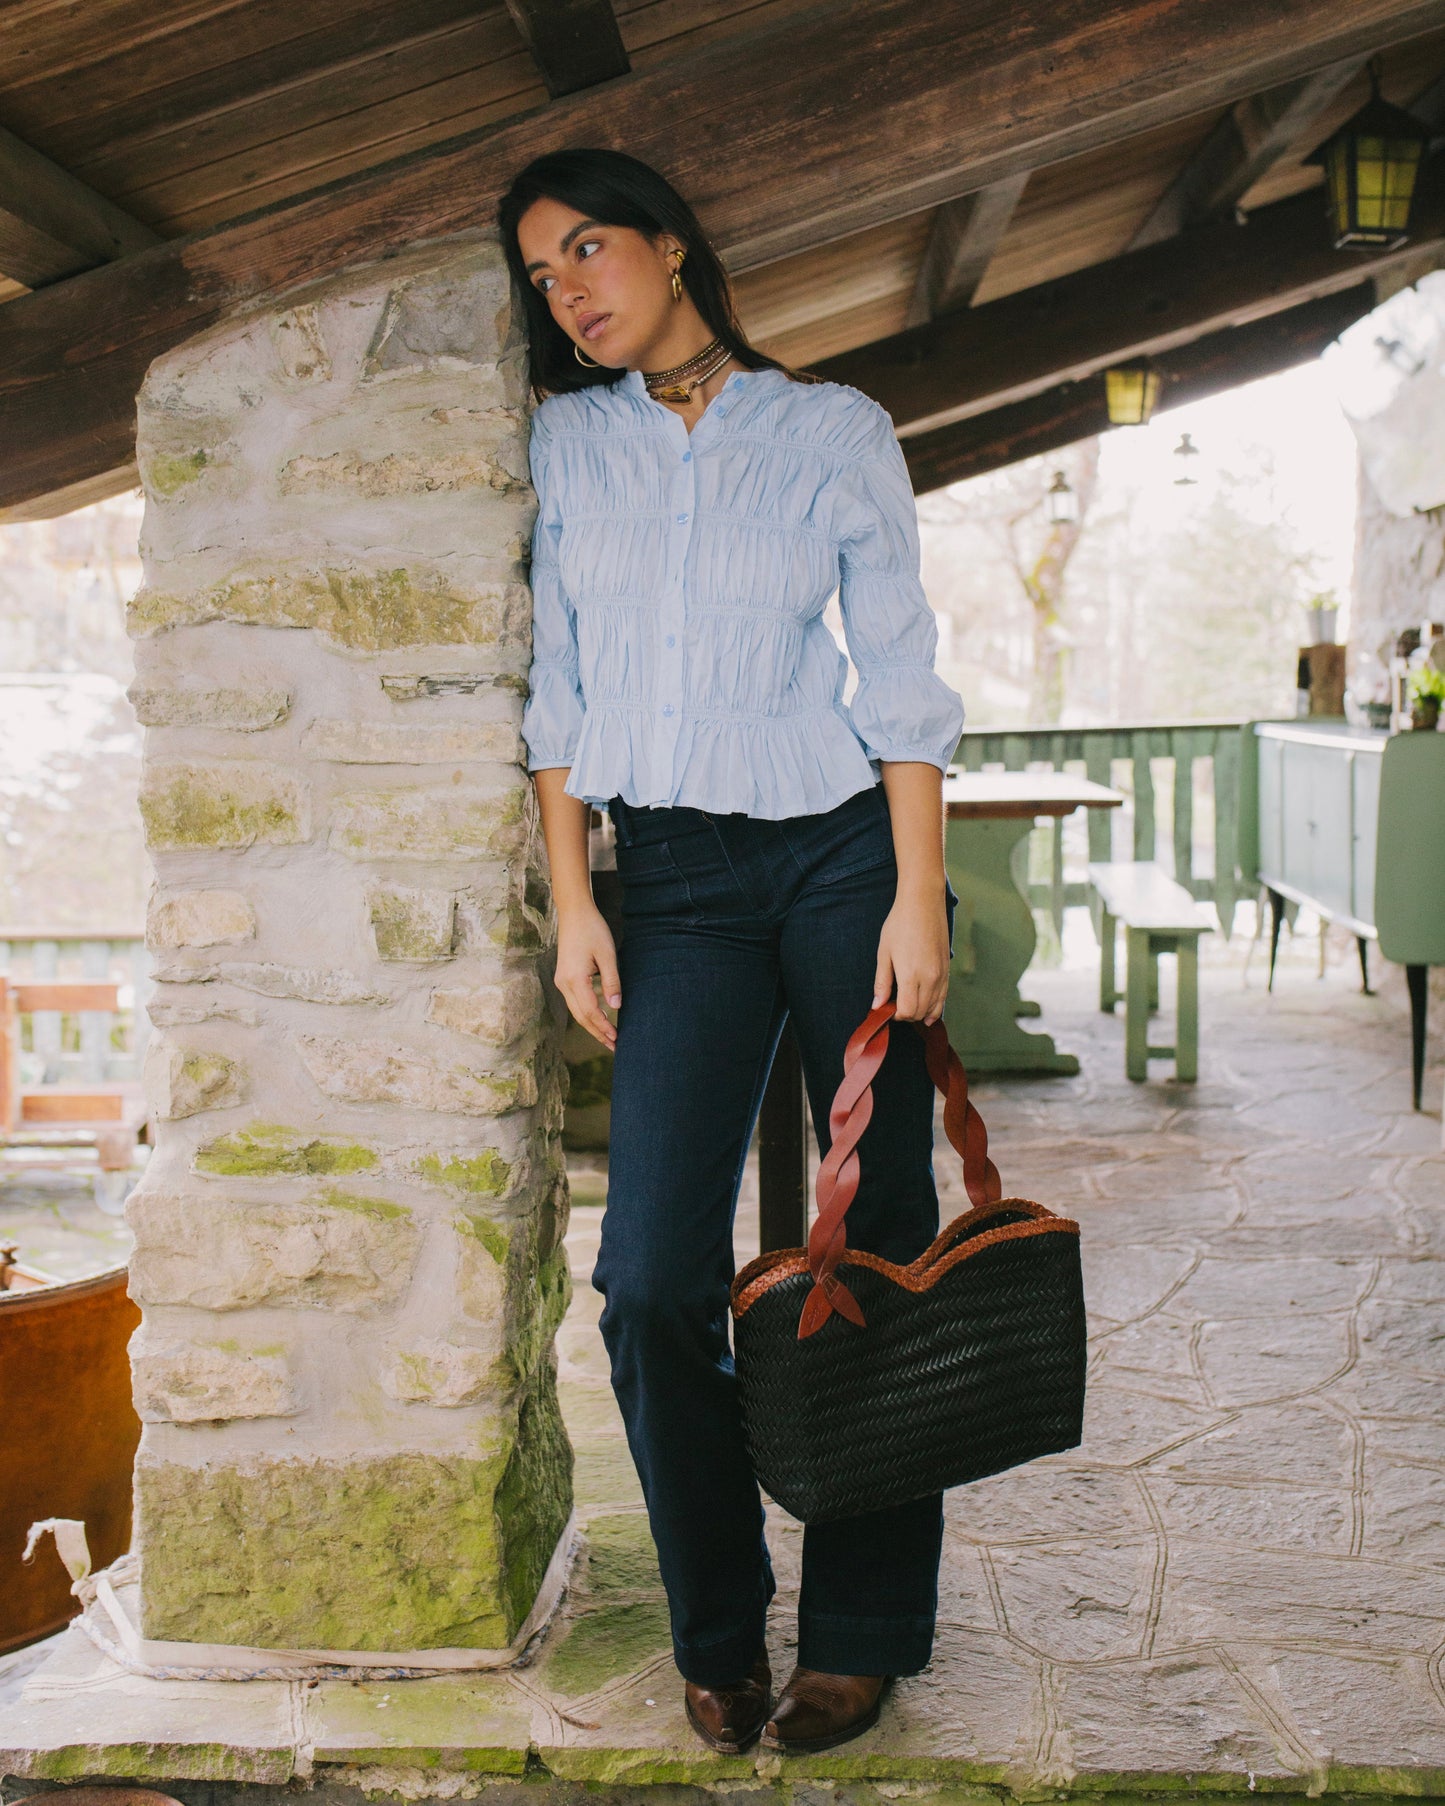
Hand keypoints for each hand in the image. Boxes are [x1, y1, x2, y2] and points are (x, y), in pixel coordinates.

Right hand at [553, 904, 621, 1049]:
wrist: (574, 913)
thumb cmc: (593, 930)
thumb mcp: (607, 955)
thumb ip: (612, 982)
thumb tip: (616, 1007)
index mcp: (575, 979)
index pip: (590, 1012)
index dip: (603, 1027)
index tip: (617, 1039)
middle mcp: (564, 983)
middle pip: (580, 1017)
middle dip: (597, 1033)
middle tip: (614, 1047)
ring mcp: (562, 980)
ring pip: (576, 1011)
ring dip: (592, 1026)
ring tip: (607, 1038)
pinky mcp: (564, 977)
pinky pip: (575, 1002)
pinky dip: (586, 1014)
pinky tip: (597, 1018)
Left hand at [873, 886, 949, 1023]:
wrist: (923, 903)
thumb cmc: (899, 924)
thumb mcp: (884, 953)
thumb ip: (882, 982)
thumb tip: (877, 1006)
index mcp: (910, 975)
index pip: (907, 1011)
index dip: (896, 1014)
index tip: (887, 1007)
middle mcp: (929, 978)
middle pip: (920, 1012)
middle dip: (907, 1015)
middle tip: (895, 1005)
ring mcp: (941, 974)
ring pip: (934, 1007)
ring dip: (921, 1012)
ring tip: (909, 1007)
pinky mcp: (947, 969)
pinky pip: (944, 996)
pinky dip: (935, 1005)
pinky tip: (927, 1010)